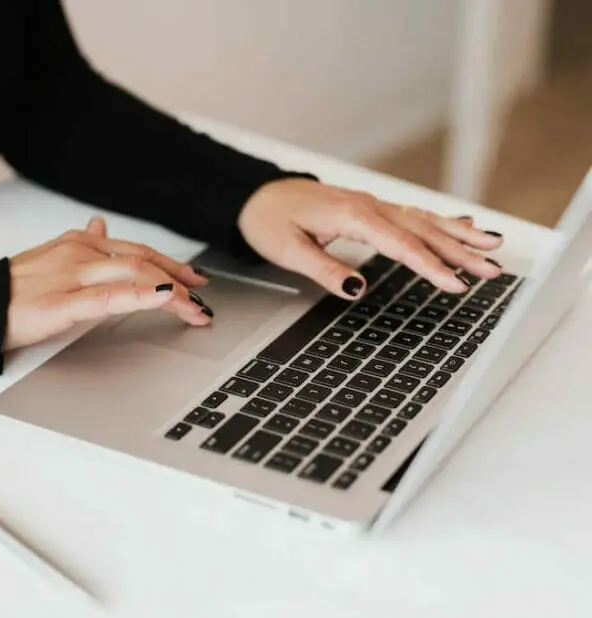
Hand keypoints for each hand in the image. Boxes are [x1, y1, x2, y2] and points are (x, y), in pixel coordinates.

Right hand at [4, 217, 211, 350]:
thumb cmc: (10, 289)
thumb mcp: (49, 257)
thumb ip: (80, 243)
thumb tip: (100, 224)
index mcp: (78, 242)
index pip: (136, 251)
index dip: (170, 264)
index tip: (194, 278)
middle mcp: (80, 253)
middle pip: (143, 263)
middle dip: (181, 280)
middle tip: (205, 298)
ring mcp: (72, 276)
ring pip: (135, 277)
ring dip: (173, 293)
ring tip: (195, 309)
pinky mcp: (62, 303)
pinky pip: (109, 297)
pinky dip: (142, 296)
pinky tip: (165, 299)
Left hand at [237, 178, 503, 298]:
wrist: (256, 196)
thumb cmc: (269, 221)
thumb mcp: (287, 251)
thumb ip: (324, 269)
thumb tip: (357, 289)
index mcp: (352, 216)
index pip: (400, 245)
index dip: (430, 266)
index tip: (456, 284)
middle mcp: (368, 206)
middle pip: (422, 231)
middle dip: (460, 251)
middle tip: (493, 269)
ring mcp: (372, 205)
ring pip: (423, 220)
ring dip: (459, 236)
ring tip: (493, 248)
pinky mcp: (370, 209)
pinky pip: (413, 215)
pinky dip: (441, 221)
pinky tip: (464, 225)